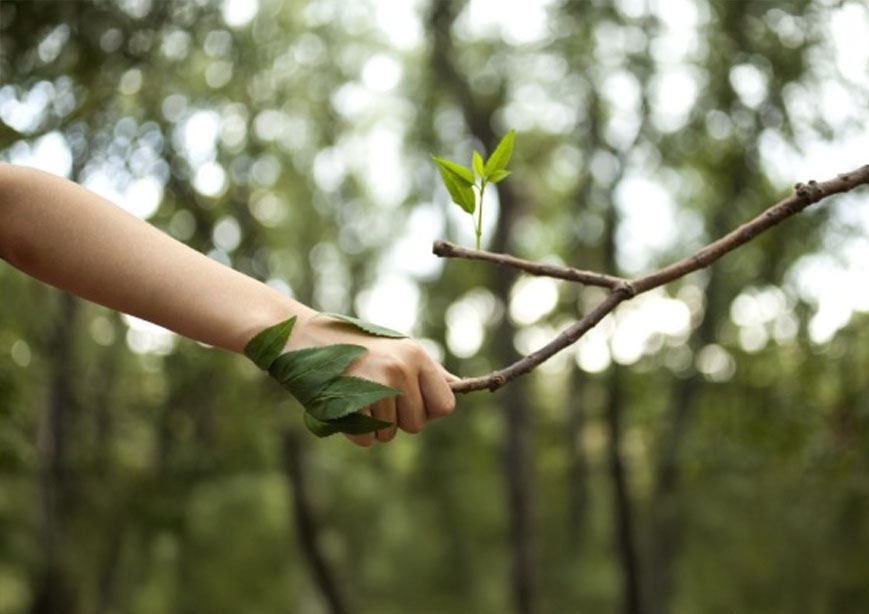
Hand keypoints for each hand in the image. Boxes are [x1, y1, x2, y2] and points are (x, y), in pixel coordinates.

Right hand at [286, 315, 456, 445]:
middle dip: (397, 419)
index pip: (445, 405)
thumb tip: (458, 386)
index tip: (410, 401)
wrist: (301, 336)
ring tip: (355, 393)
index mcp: (415, 355)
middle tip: (374, 393)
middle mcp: (399, 370)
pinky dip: (354, 431)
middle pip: (416, 425)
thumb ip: (425, 370)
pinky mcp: (350, 403)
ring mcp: (374, 387)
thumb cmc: (352, 344)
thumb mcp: (394, 347)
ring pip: (389, 434)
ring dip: (373, 423)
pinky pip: (366, 439)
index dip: (427, 410)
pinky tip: (343, 405)